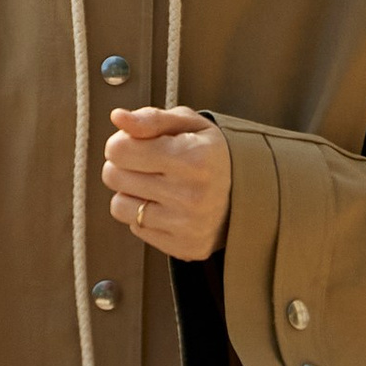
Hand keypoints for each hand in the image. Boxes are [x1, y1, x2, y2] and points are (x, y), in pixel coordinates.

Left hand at [102, 105, 229, 260]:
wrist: (252, 196)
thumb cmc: (212, 154)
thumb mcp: (189, 125)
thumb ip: (151, 119)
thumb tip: (118, 117)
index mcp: (192, 157)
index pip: (118, 150)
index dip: (122, 143)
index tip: (138, 144)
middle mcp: (190, 195)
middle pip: (113, 177)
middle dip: (124, 167)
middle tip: (148, 165)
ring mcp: (187, 226)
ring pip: (118, 206)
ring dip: (131, 194)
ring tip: (156, 187)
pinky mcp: (184, 247)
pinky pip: (136, 228)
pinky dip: (144, 216)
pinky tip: (167, 207)